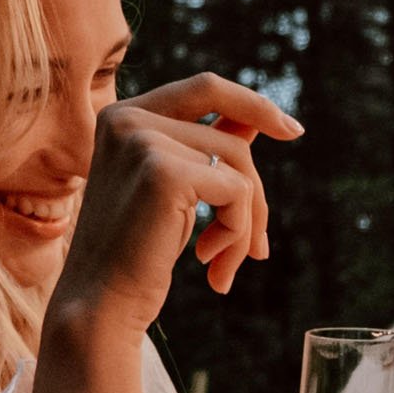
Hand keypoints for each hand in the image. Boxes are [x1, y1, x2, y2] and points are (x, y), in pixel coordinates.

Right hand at [37, 76, 300, 392]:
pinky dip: (238, 232)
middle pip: (232, 140)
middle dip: (255, 196)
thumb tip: (260, 121)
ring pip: (240, 168)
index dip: (254, 104)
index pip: (205, 88)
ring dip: (246, 224)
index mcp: (124, 115)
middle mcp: (128, 118)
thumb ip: (206, 150)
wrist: (101, 304)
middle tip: (258, 249)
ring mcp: (142, 140)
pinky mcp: (163, 171)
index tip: (292, 131)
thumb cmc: (136, 254)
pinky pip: (238, 192)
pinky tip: (209, 263)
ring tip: (223, 264)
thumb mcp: (174, 191)